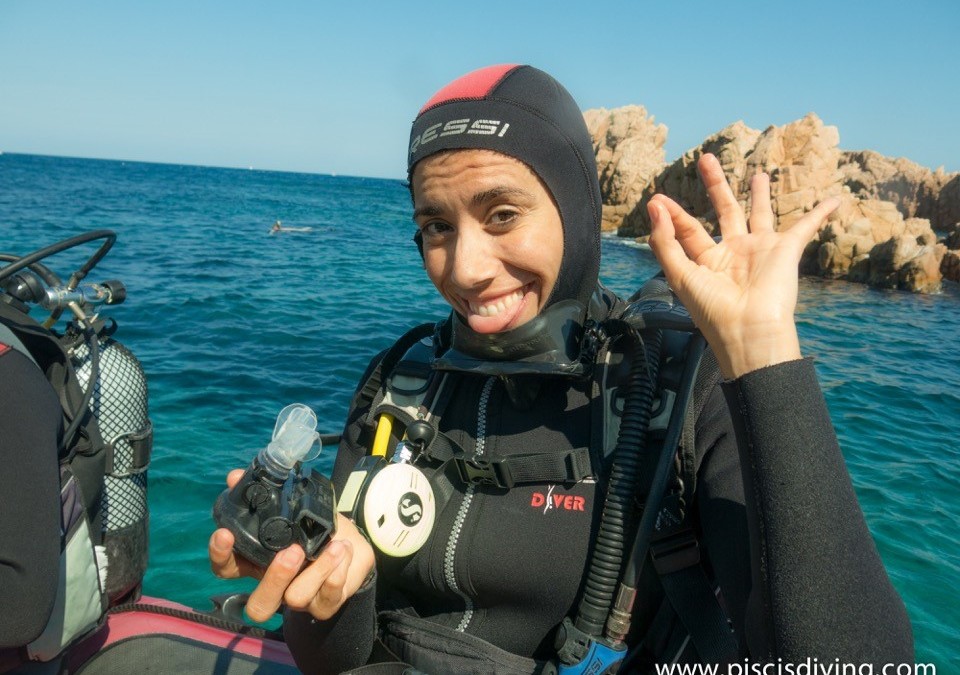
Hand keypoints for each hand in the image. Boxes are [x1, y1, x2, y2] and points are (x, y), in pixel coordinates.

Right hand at [209, 469, 375, 622]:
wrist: (348, 543)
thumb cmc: (313, 526)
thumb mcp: (293, 507)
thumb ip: (265, 492)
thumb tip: (235, 476)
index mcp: (259, 561)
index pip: (226, 568)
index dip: (221, 556)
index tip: (225, 534)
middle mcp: (275, 585)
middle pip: (259, 605)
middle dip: (274, 578)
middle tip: (292, 551)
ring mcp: (300, 597)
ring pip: (296, 599)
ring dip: (318, 570)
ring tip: (335, 546)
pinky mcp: (326, 603)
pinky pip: (328, 598)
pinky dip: (337, 573)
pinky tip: (344, 551)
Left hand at [647, 153, 839, 378]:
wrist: (749, 331)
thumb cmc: (713, 309)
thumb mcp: (680, 274)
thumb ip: (665, 241)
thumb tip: (654, 207)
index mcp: (708, 261)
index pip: (689, 230)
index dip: (673, 215)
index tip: (658, 198)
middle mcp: (734, 253)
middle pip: (724, 211)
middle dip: (716, 186)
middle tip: (706, 159)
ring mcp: (761, 251)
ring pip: (760, 213)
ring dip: (759, 194)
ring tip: (759, 174)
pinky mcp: (786, 251)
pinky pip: (807, 226)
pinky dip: (820, 213)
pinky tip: (833, 200)